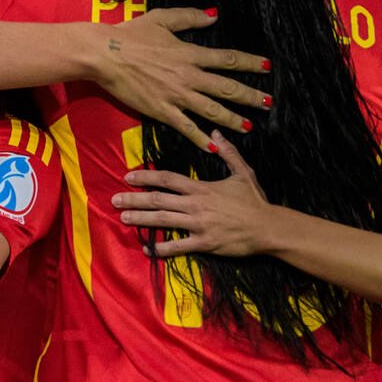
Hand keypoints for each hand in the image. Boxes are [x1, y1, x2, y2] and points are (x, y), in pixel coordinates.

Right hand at [87, 9, 271, 152]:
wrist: (104, 55)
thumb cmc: (131, 34)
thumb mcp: (163, 18)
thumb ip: (190, 18)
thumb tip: (214, 16)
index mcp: (190, 53)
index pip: (227, 59)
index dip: (249, 63)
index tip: (267, 66)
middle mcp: (188, 76)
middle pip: (226, 87)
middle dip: (249, 96)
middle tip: (268, 103)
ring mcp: (176, 95)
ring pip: (211, 110)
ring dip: (232, 119)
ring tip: (249, 126)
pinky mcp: (161, 111)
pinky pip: (186, 127)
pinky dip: (201, 138)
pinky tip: (214, 147)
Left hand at [113, 132, 271, 257]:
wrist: (267, 227)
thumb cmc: (255, 201)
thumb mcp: (243, 172)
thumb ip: (228, 152)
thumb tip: (216, 132)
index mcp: (201, 188)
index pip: (167, 179)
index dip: (146, 177)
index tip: (128, 176)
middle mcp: (196, 205)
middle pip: (158, 199)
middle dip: (134, 198)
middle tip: (114, 199)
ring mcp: (198, 225)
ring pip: (162, 220)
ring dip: (140, 219)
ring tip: (122, 217)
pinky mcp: (204, 243)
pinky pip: (178, 247)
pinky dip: (161, 249)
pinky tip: (147, 249)